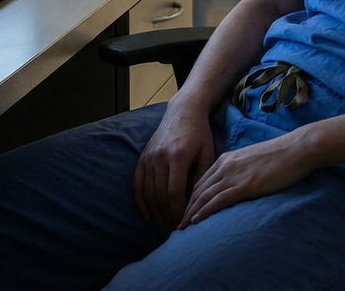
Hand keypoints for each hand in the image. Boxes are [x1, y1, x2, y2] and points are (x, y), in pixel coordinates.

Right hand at [134, 104, 216, 231]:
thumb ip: (202, 177)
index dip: (178, 211)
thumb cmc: (200, 134)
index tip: (185, 224)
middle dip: (167, 217)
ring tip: (164, 227)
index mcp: (177, 156)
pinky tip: (147, 216)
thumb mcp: (207, 153)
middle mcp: (159, 158)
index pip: (174, 192)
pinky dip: (141, 203)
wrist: (183, 111)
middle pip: (159, 196)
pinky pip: (137, 185)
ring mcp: (148, 158)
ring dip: (155, 213)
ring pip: (148, 193)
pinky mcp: (142, 158)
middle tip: (175, 231)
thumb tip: (198, 204)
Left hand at [178, 131, 316, 228]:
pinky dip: (204, 212)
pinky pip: (218, 200)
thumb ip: (239, 171)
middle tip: (174, 224)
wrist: (296, 149)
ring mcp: (233, 175)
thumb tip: (236, 184)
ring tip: (180, 228)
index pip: (200, 182)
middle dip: (184, 208)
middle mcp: (224, 166)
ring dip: (189, 213)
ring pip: (203, 197)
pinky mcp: (244, 186)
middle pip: (197, 190)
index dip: (189, 198)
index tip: (182, 211)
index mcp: (226, 159)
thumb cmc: (280, 156)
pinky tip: (195, 221)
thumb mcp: (252, 161)